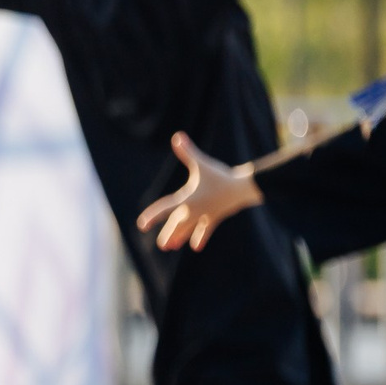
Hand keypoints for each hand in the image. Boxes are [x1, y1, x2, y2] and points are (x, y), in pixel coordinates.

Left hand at [134, 131, 260, 251]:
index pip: (164, 209)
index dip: (152, 216)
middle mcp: (193, 210)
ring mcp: (205, 215)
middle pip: (177, 224)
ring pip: (189, 229)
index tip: (142, 225)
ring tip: (171, 246)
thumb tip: (177, 136)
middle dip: (169, 234)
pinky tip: (196, 248)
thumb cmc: (221, 175)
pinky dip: (200, 237)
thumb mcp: (202, 164)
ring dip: (180, 237)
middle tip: (161, 245)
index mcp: (186, 199)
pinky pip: (206, 229)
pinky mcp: (215, 217)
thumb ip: (187, 151)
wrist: (243, 187)